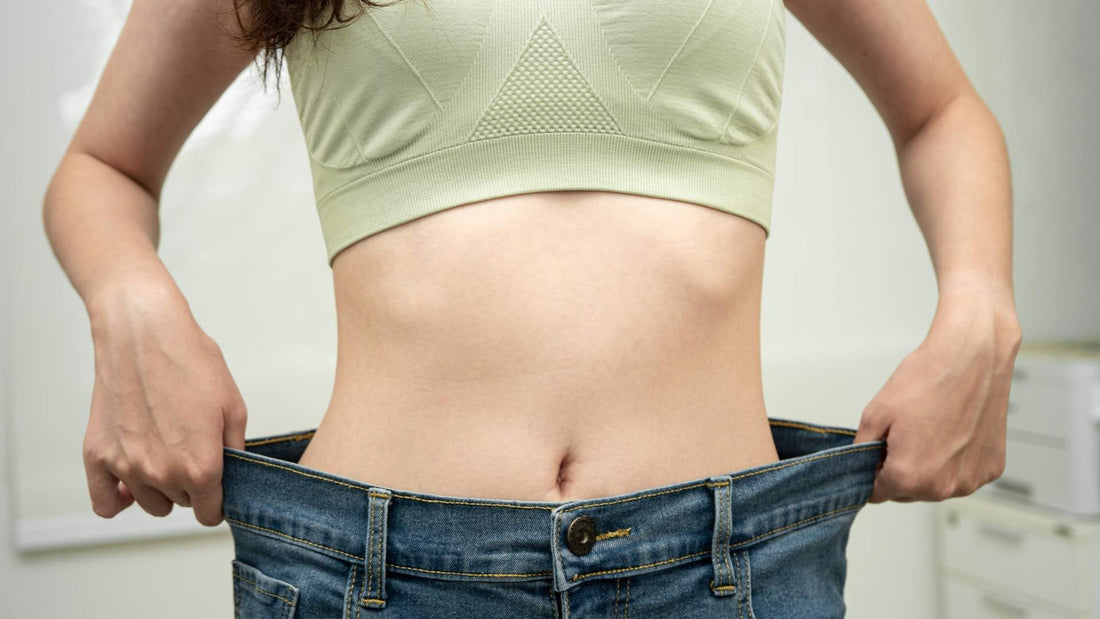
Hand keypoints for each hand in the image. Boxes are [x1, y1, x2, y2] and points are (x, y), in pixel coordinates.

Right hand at [82, 277, 247, 525]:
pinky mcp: (97, 455)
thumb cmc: (190, 362)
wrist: (143, 334)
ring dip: (159, 488)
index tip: (216, 486)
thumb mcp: (233, 406)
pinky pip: (103, 502)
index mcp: (200, 467)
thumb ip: (235, 451)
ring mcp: (126, 467)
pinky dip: (117, 498)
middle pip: (181, 504)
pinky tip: (128, 484)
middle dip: (190, 485)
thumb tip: (234, 475)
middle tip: (191, 448)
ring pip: (149, 504)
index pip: (210, 513)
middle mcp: (161, 474)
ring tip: (164, 453)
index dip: (217, 500)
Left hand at [853, 288, 1021, 502]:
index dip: (871, 471)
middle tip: (903, 434)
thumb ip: (862, 450)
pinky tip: (954, 432)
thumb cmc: (927, 380)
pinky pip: (961, 474)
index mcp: (910, 477)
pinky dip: (954, 460)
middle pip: (906, 492)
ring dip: (927, 468)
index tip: (876, 454)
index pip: (876, 493)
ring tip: (930, 429)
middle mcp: (942, 487)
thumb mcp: (875, 414)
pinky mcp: (991, 470)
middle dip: (898, 470)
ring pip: (934, 485)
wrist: (972, 357)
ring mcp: (970, 481)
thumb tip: (859, 465)